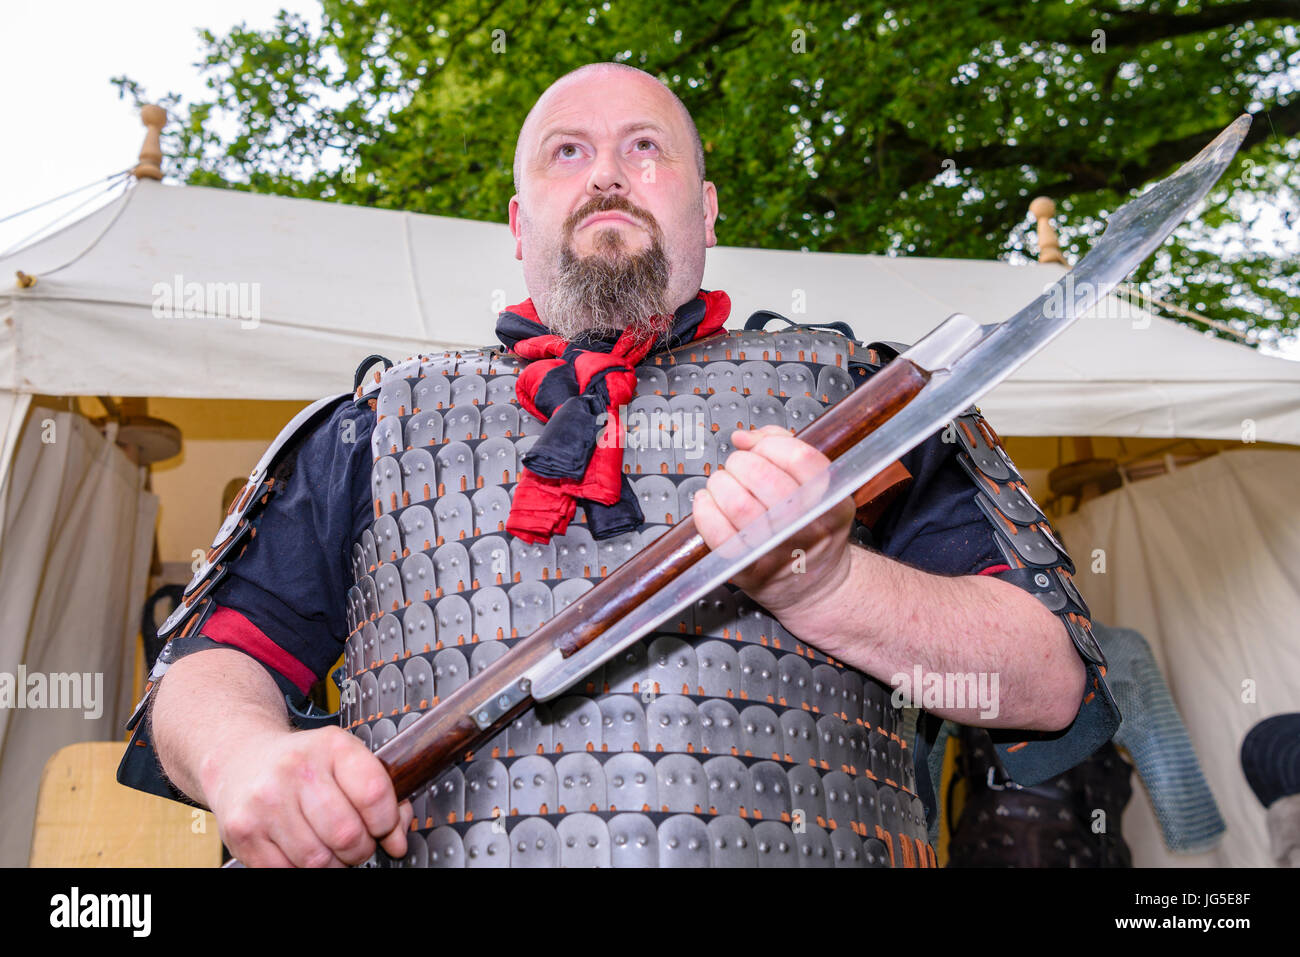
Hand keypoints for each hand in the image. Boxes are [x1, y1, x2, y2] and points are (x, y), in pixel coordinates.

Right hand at [203, 724, 412, 866]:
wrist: (242, 759)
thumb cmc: (301, 763)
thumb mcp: (345, 760)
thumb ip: (380, 796)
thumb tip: (397, 840)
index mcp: (332, 746)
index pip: (374, 794)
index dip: (387, 822)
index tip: (383, 827)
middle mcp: (297, 770)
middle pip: (347, 834)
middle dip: (360, 849)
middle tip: (355, 843)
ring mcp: (267, 801)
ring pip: (318, 861)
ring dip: (332, 863)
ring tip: (328, 846)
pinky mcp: (244, 831)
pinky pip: (286, 871)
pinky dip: (302, 869)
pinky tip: (302, 849)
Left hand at [691, 425, 855, 616]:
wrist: (815, 585)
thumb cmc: (811, 530)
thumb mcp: (817, 486)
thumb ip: (784, 448)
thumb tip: (744, 437)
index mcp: (829, 500)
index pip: (799, 456)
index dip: (769, 444)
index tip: (758, 447)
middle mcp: (806, 526)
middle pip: (761, 475)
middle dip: (740, 462)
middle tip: (738, 468)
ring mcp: (777, 549)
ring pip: (737, 502)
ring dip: (720, 484)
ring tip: (722, 486)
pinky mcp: (748, 568)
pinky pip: (718, 533)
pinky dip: (704, 511)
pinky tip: (709, 504)